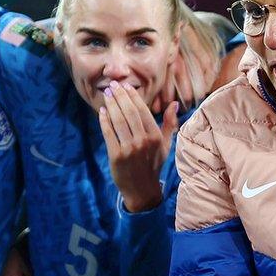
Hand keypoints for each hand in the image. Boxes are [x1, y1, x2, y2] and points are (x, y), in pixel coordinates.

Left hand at [99, 86, 178, 212]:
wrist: (142, 189)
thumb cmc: (153, 164)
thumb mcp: (165, 144)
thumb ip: (169, 123)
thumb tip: (173, 103)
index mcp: (155, 136)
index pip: (142, 111)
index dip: (133, 96)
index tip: (125, 86)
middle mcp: (143, 141)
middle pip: (129, 113)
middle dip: (120, 97)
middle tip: (112, 86)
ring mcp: (129, 149)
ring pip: (118, 121)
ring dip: (111, 105)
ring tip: (106, 95)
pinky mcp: (116, 156)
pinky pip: (109, 134)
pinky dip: (104, 121)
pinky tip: (102, 112)